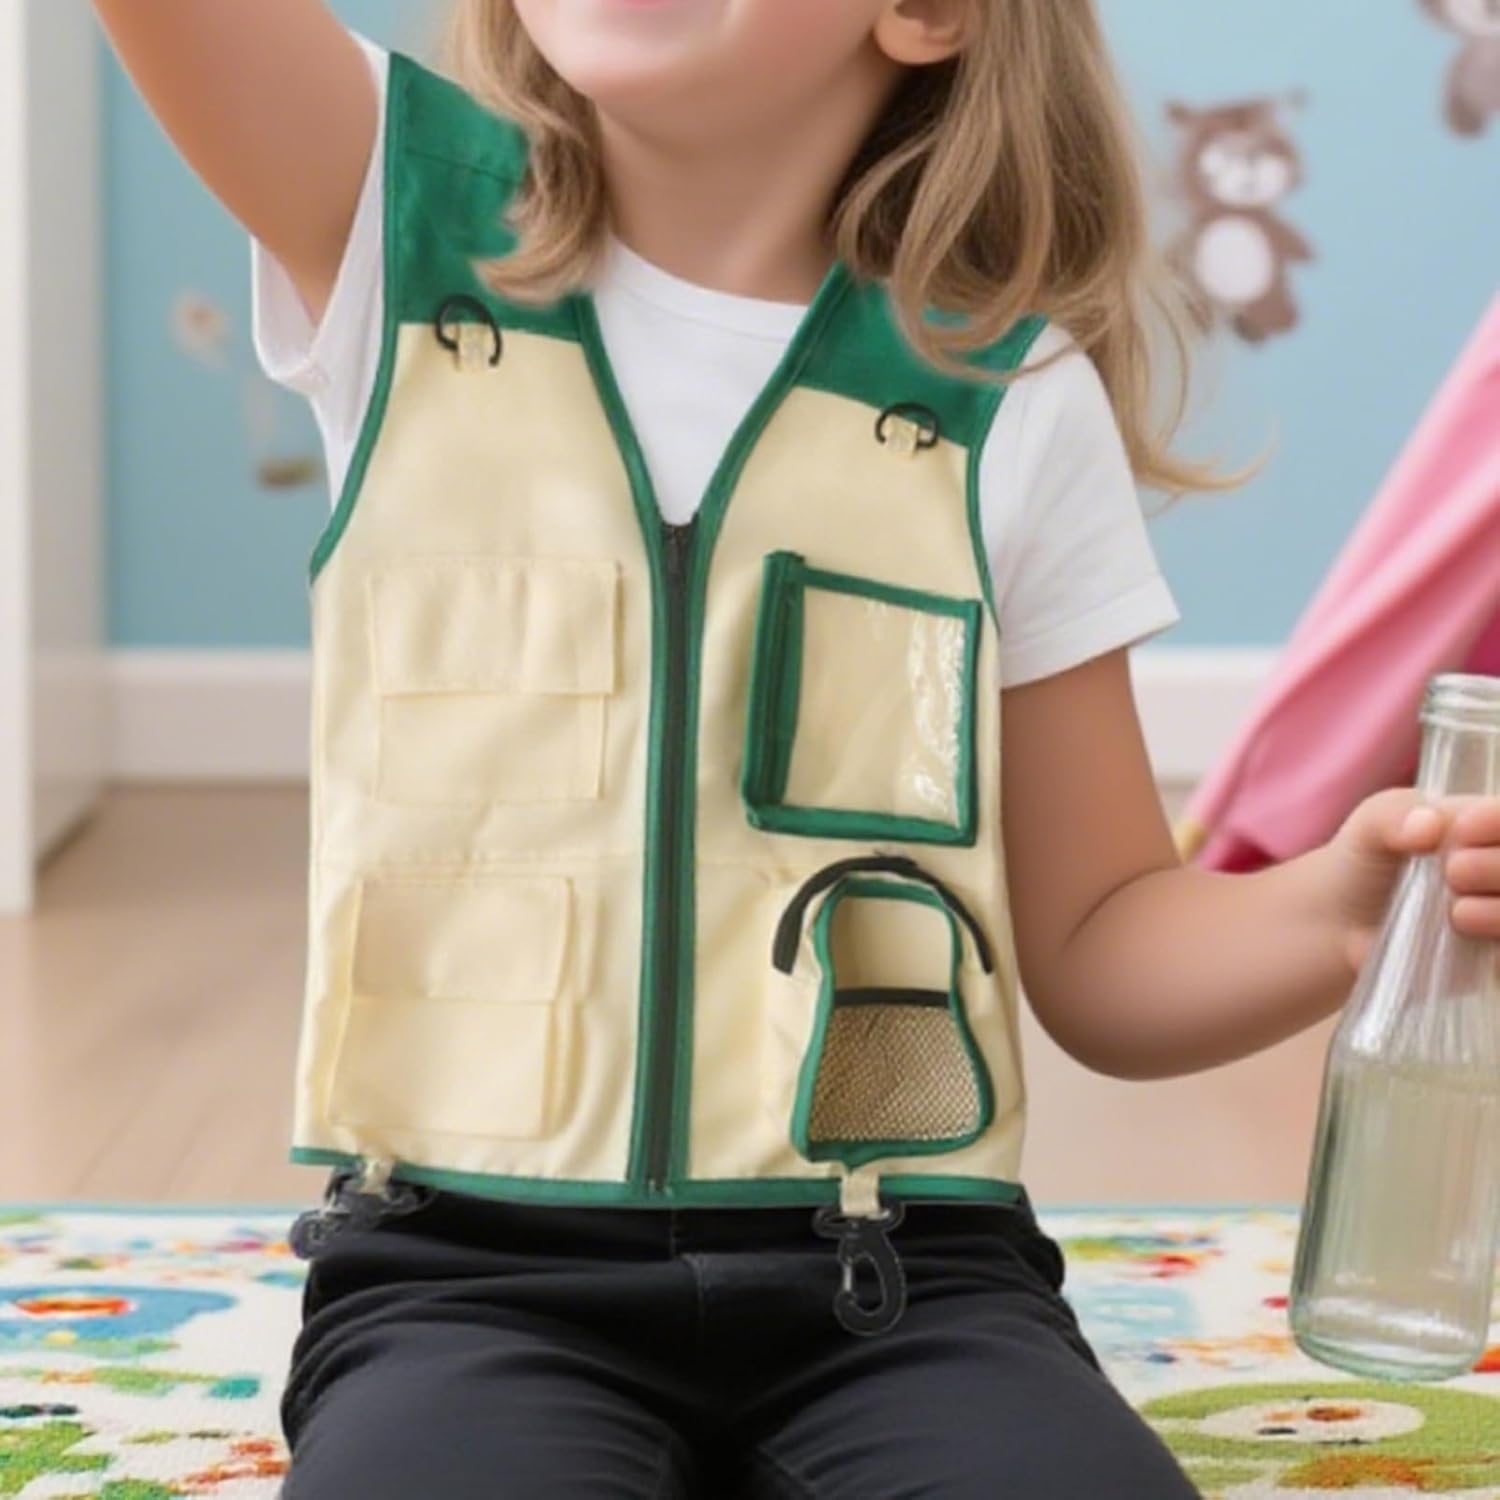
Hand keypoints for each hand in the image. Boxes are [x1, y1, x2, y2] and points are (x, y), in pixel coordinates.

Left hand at [1327, 789, 1499, 973]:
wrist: (1338, 927)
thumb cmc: (1364, 864)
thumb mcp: (1370, 827)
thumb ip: (1395, 813)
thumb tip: (1428, 825)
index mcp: (1493, 827)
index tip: (1462, 830)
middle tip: (1454, 871)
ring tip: (1457, 912)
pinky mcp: (1495, 959)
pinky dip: (1499, 949)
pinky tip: (1472, 941)